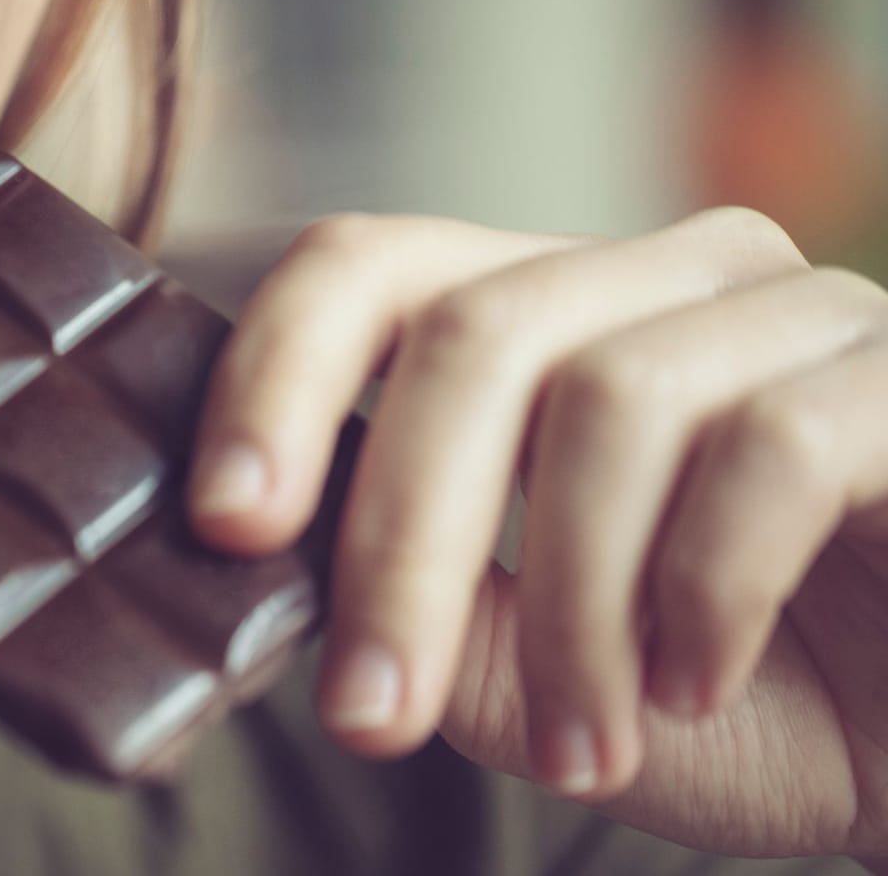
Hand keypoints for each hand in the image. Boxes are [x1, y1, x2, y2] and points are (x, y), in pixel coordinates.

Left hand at [190, 208, 887, 861]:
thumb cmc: (751, 701)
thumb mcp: (547, 682)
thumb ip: (431, 613)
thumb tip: (287, 570)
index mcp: (551, 321)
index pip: (373, 267)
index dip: (275, 373)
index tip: (220, 520)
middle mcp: (666, 281)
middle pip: (473, 337)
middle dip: (399, 542)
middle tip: (367, 716)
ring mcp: (798, 311)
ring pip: (610, 402)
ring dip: (571, 615)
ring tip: (585, 751)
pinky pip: (768, 448)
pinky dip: (703, 596)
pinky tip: (698, 684)